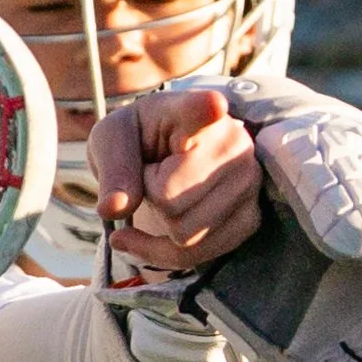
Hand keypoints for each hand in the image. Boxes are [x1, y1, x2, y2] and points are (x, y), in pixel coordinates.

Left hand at [91, 88, 261, 276]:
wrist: (165, 155)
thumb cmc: (138, 139)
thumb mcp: (112, 140)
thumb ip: (112, 168)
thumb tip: (114, 208)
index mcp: (194, 110)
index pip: (203, 110)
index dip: (207, 110)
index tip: (214, 105)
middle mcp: (234, 144)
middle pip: (171, 202)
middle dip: (147, 198)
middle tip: (151, 176)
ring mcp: (249, 183)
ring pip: (185, 235)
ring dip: (158, 225)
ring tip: (162, 195)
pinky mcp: (249, 219)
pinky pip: (198, 256)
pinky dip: (164, 253)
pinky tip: (149, 237)